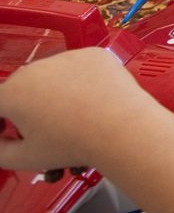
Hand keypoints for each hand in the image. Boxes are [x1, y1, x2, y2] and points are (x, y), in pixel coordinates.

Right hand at [0, 47, 161, 171]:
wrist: (122, 129)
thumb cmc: (75, 144)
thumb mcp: (25, 158)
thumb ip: (0, 151)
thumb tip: (0, 144)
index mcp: (12, 93)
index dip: (1, 123)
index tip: (8, 134)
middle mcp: (35, 69)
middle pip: (24, 91)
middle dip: (29, 113)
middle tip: (44, 134)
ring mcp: (66, 57)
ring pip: (53, 79)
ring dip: (56, 99)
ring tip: (72, 125)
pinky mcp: (93, 54)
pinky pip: (80, 69)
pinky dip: (82, 83)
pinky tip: (91, 103)